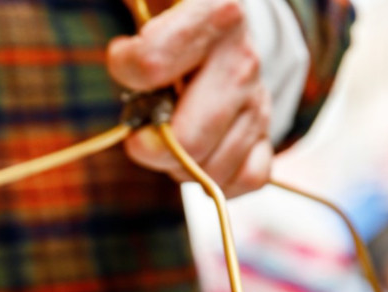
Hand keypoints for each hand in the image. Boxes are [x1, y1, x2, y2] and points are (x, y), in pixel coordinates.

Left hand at [108, 0, 273, 196]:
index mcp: (213, 14)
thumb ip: (135, 15)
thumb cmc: (171, 11)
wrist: (218, 19)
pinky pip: (248, 177)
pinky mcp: (266, 130)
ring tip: (169, 138)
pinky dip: (218, 180)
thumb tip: (122, 48)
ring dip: (179, 166)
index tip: (125, 56)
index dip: (125, 67)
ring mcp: (257, 100)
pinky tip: (198, 158)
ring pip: (212, 166)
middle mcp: (243, 60)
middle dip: (149, 146)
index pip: (149, 65)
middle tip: (141, 129)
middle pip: (187, 138)